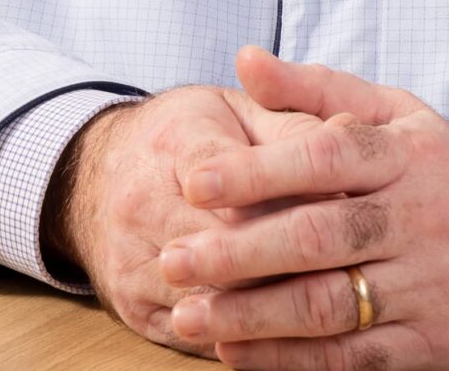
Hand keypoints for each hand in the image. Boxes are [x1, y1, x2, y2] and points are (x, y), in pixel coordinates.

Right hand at [44, 83, 333, 354]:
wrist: (93, 176)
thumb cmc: (183, 138)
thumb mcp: (233, 110)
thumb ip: (290, 123)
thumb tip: (349, 136)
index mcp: (176, 142)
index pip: (243, 175)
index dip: (300, 192)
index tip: (352, 203)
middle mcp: (144, 206)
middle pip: (232, 245)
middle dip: (297, 256)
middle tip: (356, 262)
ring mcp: (134, 265)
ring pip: (219, 298)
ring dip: (278, 305)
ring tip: (335, 302)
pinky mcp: (135, 311)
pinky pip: (201, 337)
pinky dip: (250, 339)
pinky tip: (293, 333)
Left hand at [159, 46, 448, 369]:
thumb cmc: (448, 176)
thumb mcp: (399, 116)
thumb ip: (318, 90)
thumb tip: (245, 59)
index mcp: (406, 156)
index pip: (326, 158)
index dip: (257, 171)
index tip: (192, 180)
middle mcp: (419, 220)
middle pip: (318, 238)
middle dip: (237, 253)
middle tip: (172, 261)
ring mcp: (429, 288)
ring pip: (330, 305)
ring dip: (252, 316)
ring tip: (188, 316)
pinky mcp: (435, 346)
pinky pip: (354, 359)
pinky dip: (292, 361)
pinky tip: (239, 352)